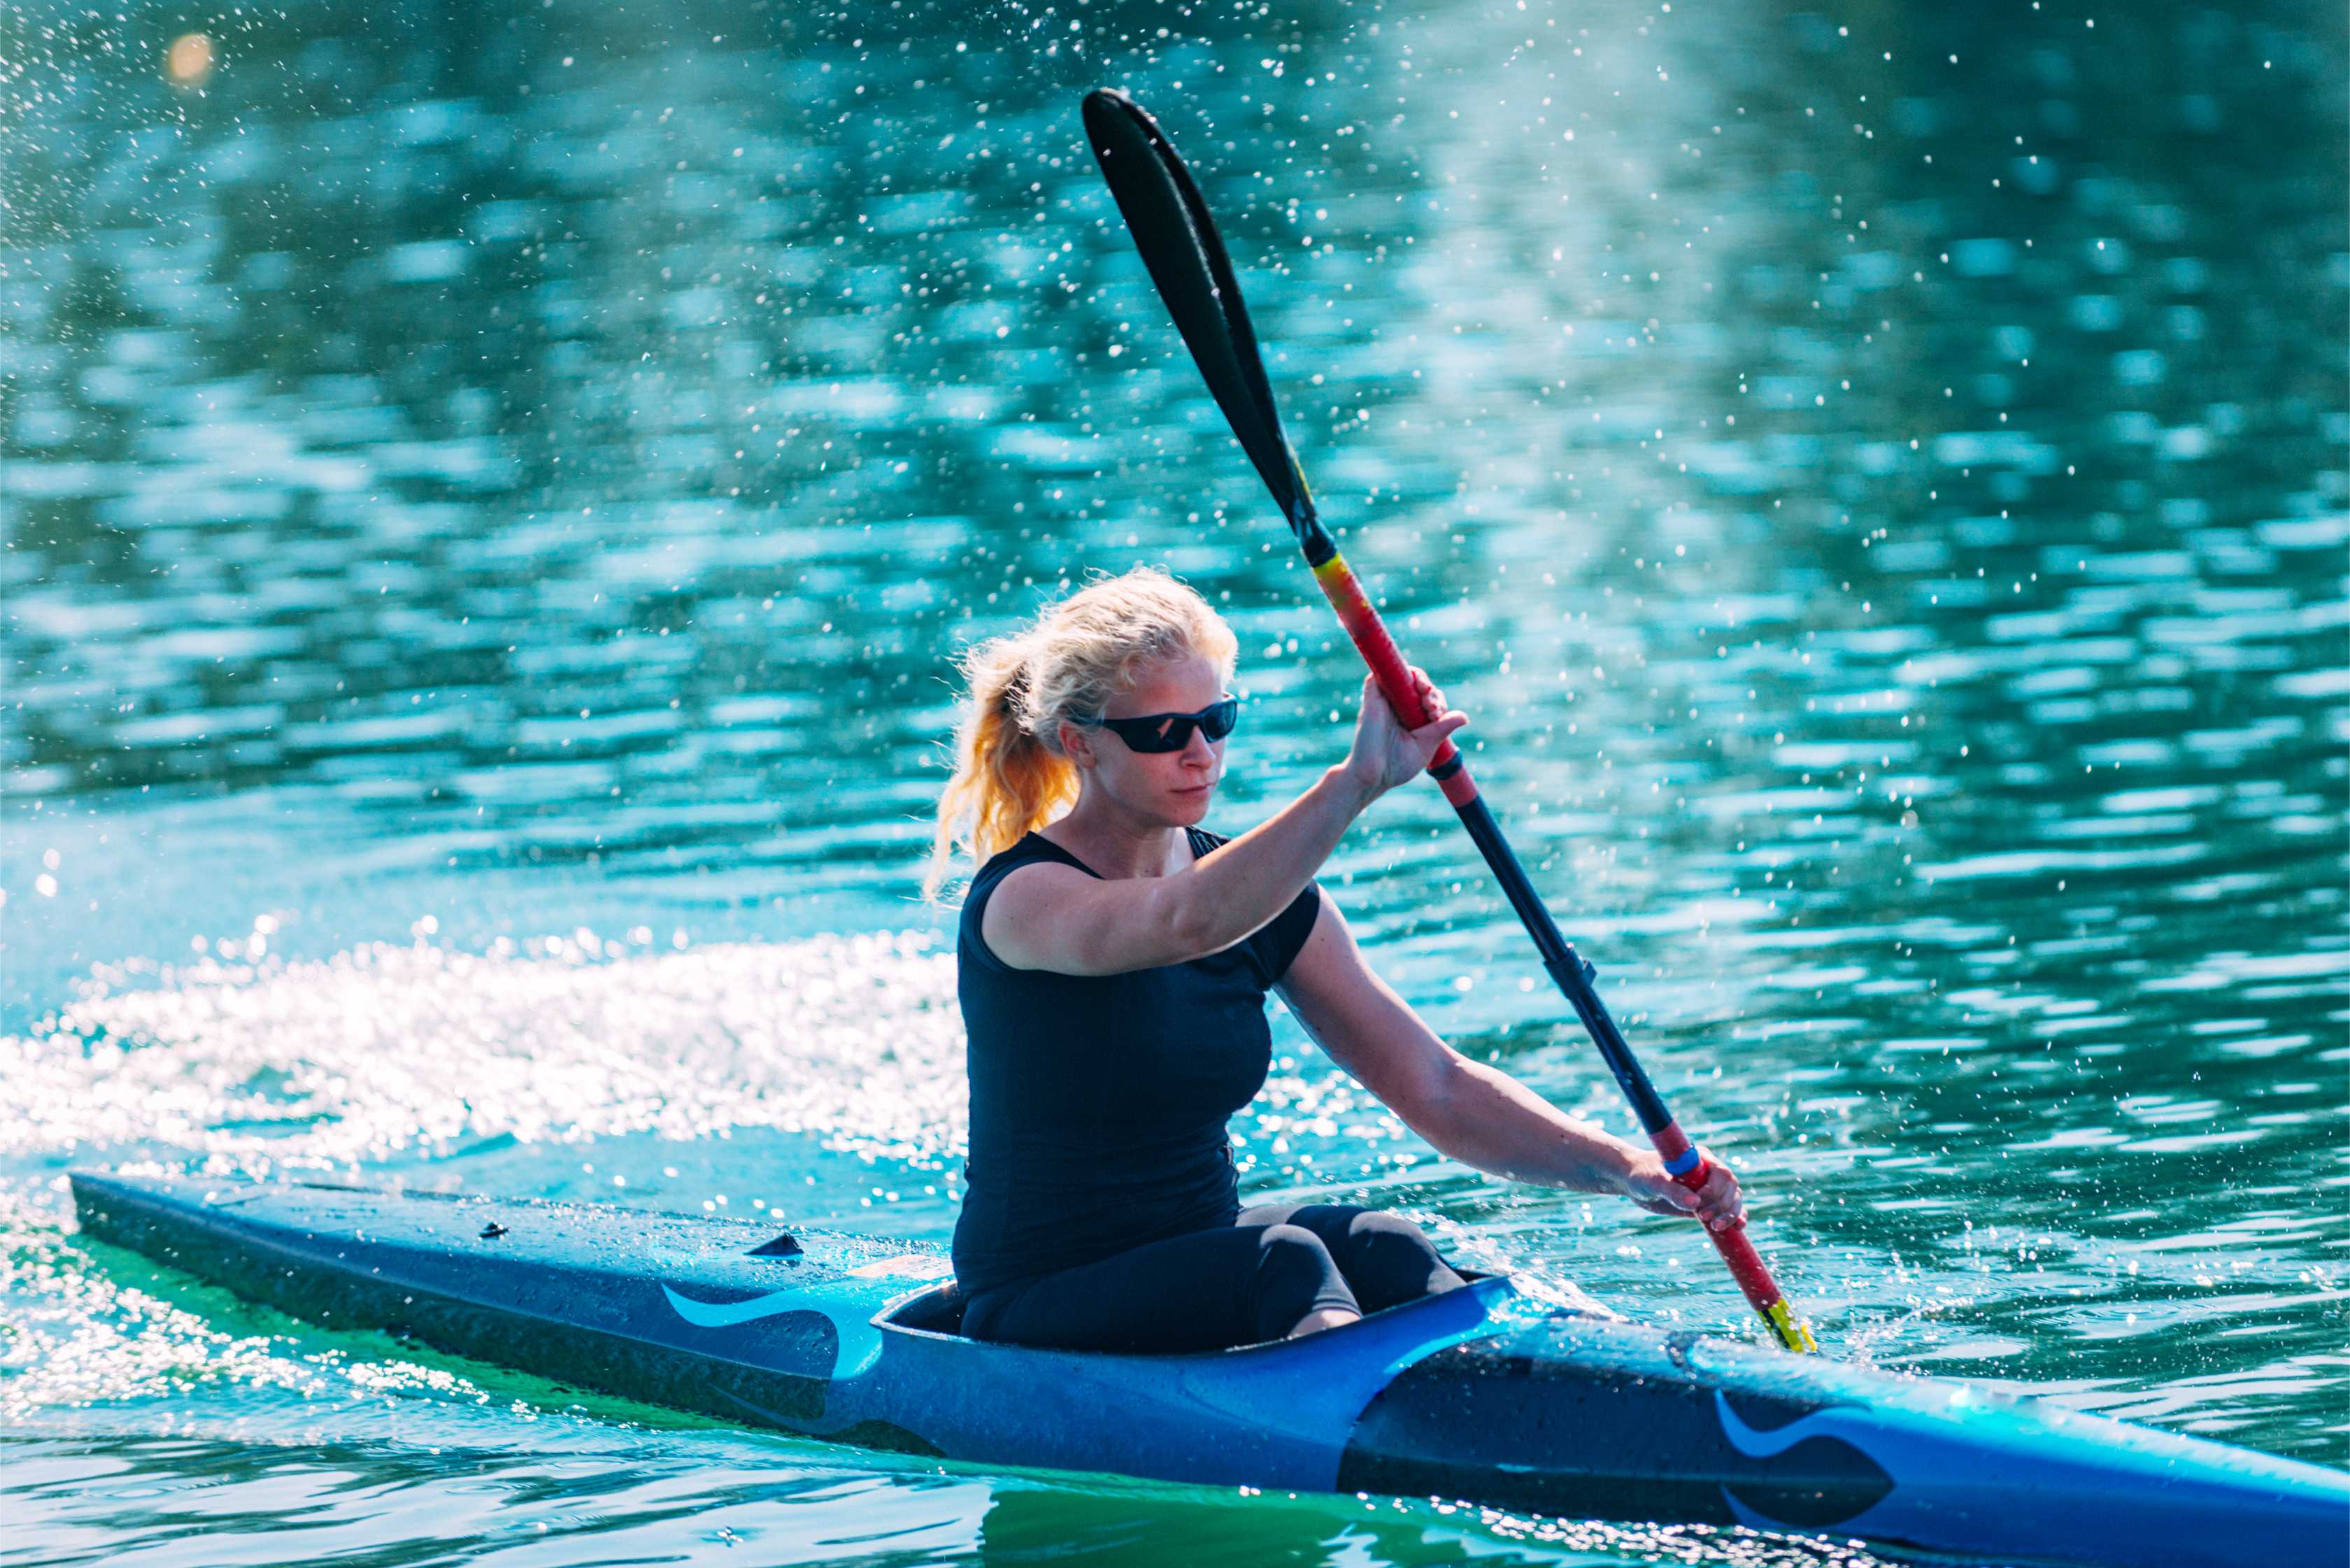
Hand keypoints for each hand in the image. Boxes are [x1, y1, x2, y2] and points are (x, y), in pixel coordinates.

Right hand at [1342, 668, 1467, 798]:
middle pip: (1417, 683)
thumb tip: (1465, 717)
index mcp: (1411, 718)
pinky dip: (1395, 672)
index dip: (1436, 701)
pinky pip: (1379, 675)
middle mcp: (1398, 707)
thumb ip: (1442, 729)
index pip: (1428, 699)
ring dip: (1418, 677)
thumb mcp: (1426, 746)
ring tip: (1425, 691)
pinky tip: (1410, 684)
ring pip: (1402, 675)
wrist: (1372, 775)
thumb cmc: (1397, 766)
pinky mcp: (1372, 699)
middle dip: (1430, 690)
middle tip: (1432, 706)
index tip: (1436, 715)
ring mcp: (1385, 701)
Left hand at [1621, 1144, 1746, 1233]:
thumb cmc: (1641, 1173)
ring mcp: (1709, 1187)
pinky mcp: (1705, 1202)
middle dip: (1723, 1206)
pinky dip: (1734, 1217)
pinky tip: (1739, 1227)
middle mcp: (1708, 1172)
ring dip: (1730, 1214)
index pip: (1721, 1173)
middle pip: (1731, 1188)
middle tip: (1704, 1219)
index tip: (1698, 1204)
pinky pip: (1727, 1209)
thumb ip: (1672, 1190)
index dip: (1715, 1191)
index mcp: (1699, 1159)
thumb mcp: (1653, 1181)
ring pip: (1733, 1199)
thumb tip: (1695, 1203)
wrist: (1633, 1180)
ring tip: (1716, 1227)